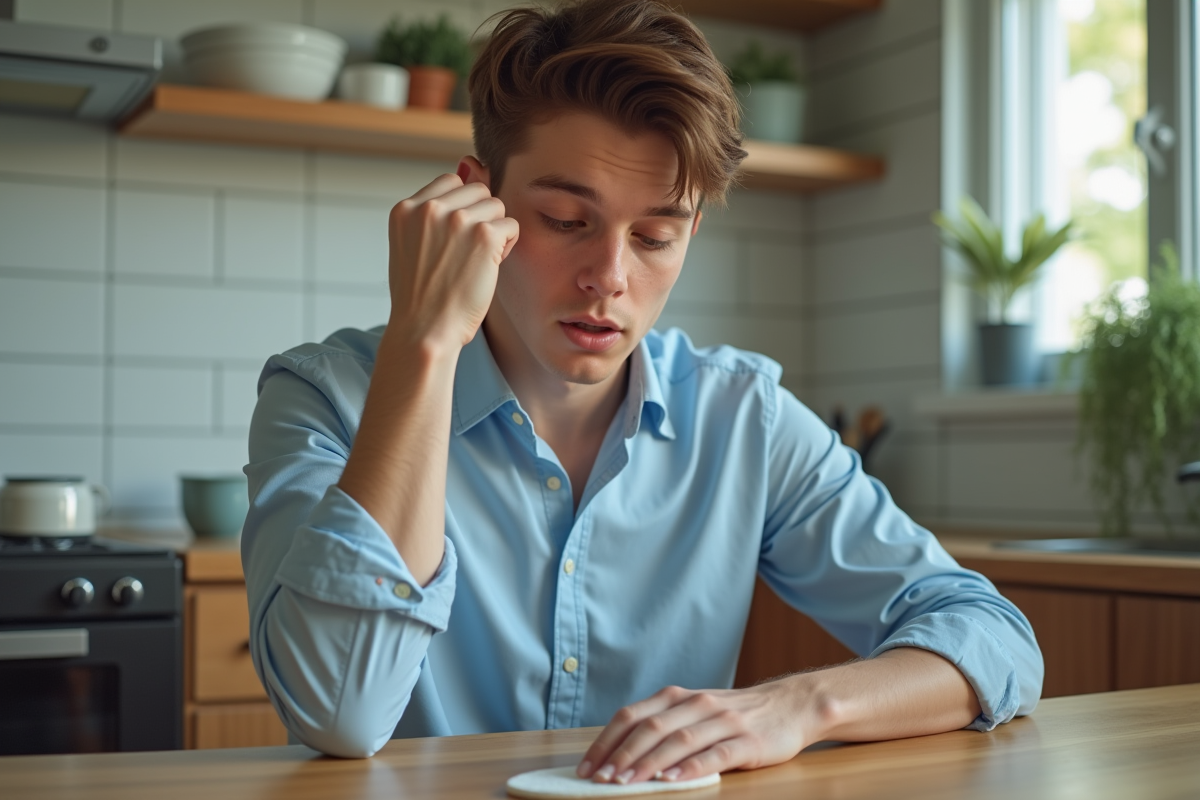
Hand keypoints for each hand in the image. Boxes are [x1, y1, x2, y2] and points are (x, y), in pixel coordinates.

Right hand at [385, 170, 518, 352]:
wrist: (425, 331)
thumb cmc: (423, 294)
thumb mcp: (415, 244)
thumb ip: (438, 207)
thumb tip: (471, 163)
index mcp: (406, 208)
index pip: (450, 181)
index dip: (462, 208)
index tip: (455, 240)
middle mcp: (429, 208)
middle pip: (478, 190)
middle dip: (481, 218)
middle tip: (467, 254)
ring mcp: (456, 219)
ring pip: (497, 205)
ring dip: (495, 232)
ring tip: (476, 261)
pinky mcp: (483, 235)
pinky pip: (512, 226)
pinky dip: (508, 246)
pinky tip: (489, 267)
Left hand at [576, 681, 814, 785]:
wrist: (791, 704)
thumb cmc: (734, 715)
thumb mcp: (695, 712)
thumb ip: (663, 727)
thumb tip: (618, 756)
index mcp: (678, 697)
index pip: (632, 716)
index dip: (606, 741)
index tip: (586, 768)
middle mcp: (697, 704)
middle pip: (650, 728)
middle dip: (621, 755)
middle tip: (601, 780)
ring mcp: (723, 721)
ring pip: (679, 740)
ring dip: (649, 763)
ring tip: (627, 782)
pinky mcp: (748, 741)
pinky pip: (716, 755)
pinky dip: (692, 767)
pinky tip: (673, 780)